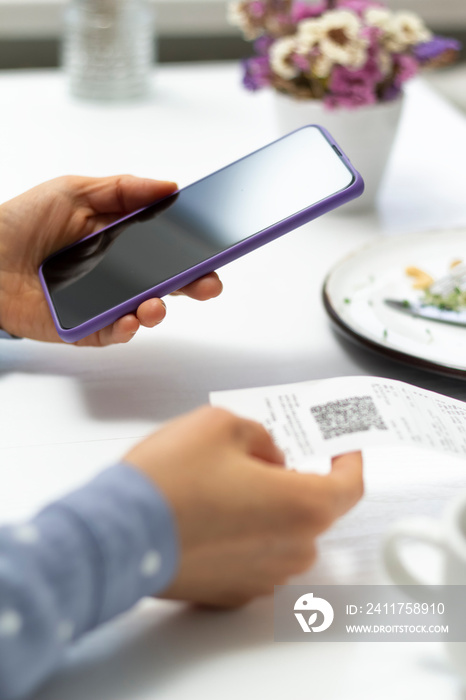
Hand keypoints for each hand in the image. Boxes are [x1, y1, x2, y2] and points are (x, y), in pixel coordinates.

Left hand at [0, 175, 222, 345]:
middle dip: (192, 285)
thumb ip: (124, 190)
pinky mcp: (81, 327)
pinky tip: (131, 320)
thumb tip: (170, 186)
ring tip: (156, 304)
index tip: (214, 249)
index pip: (165, 249)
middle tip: (210, 284)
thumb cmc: (20, 221)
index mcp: (117, 241)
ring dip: (157, 311)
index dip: (191, 251)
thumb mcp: (75, 191)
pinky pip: (111, 333)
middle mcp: (114, 274)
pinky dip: (124, 329)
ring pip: (141, 313)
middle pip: (164, 284)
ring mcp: (100, 303)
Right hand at [125, 407, 363, 606]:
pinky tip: (209, 513)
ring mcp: (263, 576)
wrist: (119, 533)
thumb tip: (267, 455)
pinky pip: (254, 555)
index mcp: (302, 506)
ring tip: (222, 483)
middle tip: (262, 457)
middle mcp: (291, 550)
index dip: (349, 461)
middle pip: (311, 509)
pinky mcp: (233, 592)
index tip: (343, 449)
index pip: (349, 485)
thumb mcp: (222, 425)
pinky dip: (243, 533)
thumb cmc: (168, 483)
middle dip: (293, 480)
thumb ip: (261, 435)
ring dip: (266, 507)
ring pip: (282, 532)